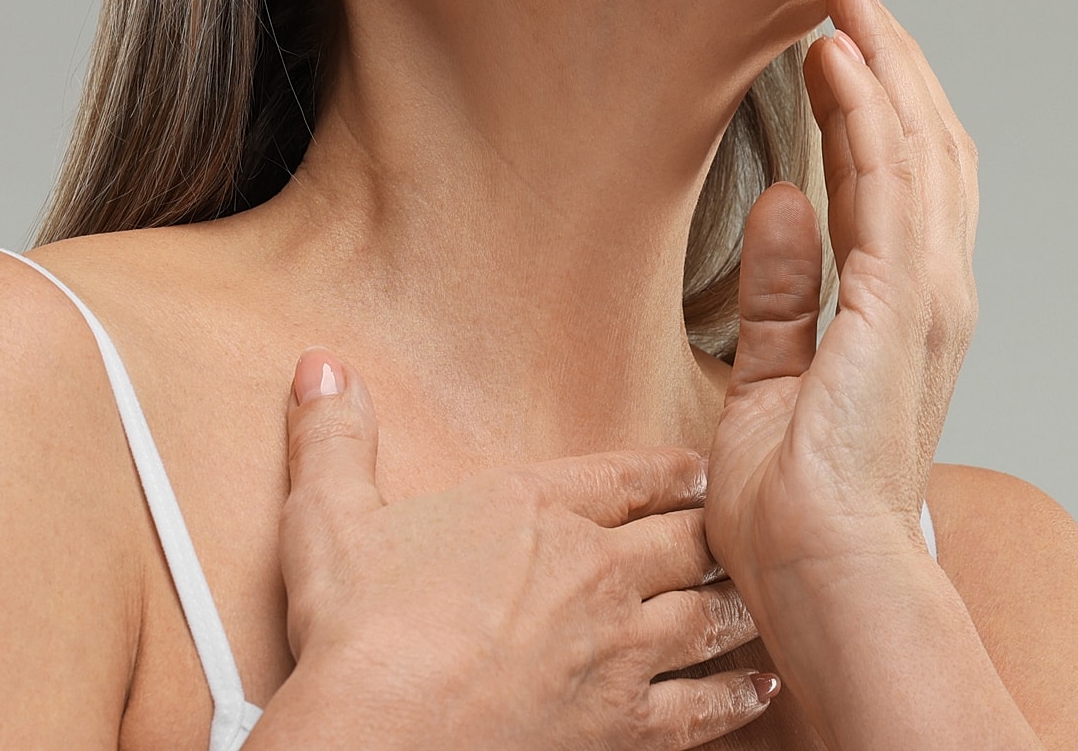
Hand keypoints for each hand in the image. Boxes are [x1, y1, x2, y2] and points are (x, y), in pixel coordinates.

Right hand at [249, 350, 780, 750]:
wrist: (386, 735)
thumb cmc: (357, 633)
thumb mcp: (329, 518)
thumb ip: (333, 438)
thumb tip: (320, 364)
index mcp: (535, 509)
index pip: (626, 476)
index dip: (670, 471)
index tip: (697, 470)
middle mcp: (595, 570)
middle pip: (683, 540)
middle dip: (715, 532)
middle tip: (741, 527)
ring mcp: (620, 650)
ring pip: (707, 615)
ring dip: (734, 605)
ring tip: (758, 599)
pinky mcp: (628, 725)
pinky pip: (704, 707)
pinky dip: (737, 698)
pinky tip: (758, 689)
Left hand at [707, 0, 979, 586]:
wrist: (824, 576)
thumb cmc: (798, 513)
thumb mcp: (772, 381)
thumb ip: (781, 294)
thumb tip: (781, 205)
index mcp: (903, 314)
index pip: (903, 181)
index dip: (878, 102)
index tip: (835, 41)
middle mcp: (931, 294)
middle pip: (926, 145)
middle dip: (889, 59)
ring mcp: (925, 295)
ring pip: (918, 145)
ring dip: (882, 62)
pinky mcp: (899, 302)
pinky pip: (888, 182)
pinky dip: (868, 111)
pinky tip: (838, 57)